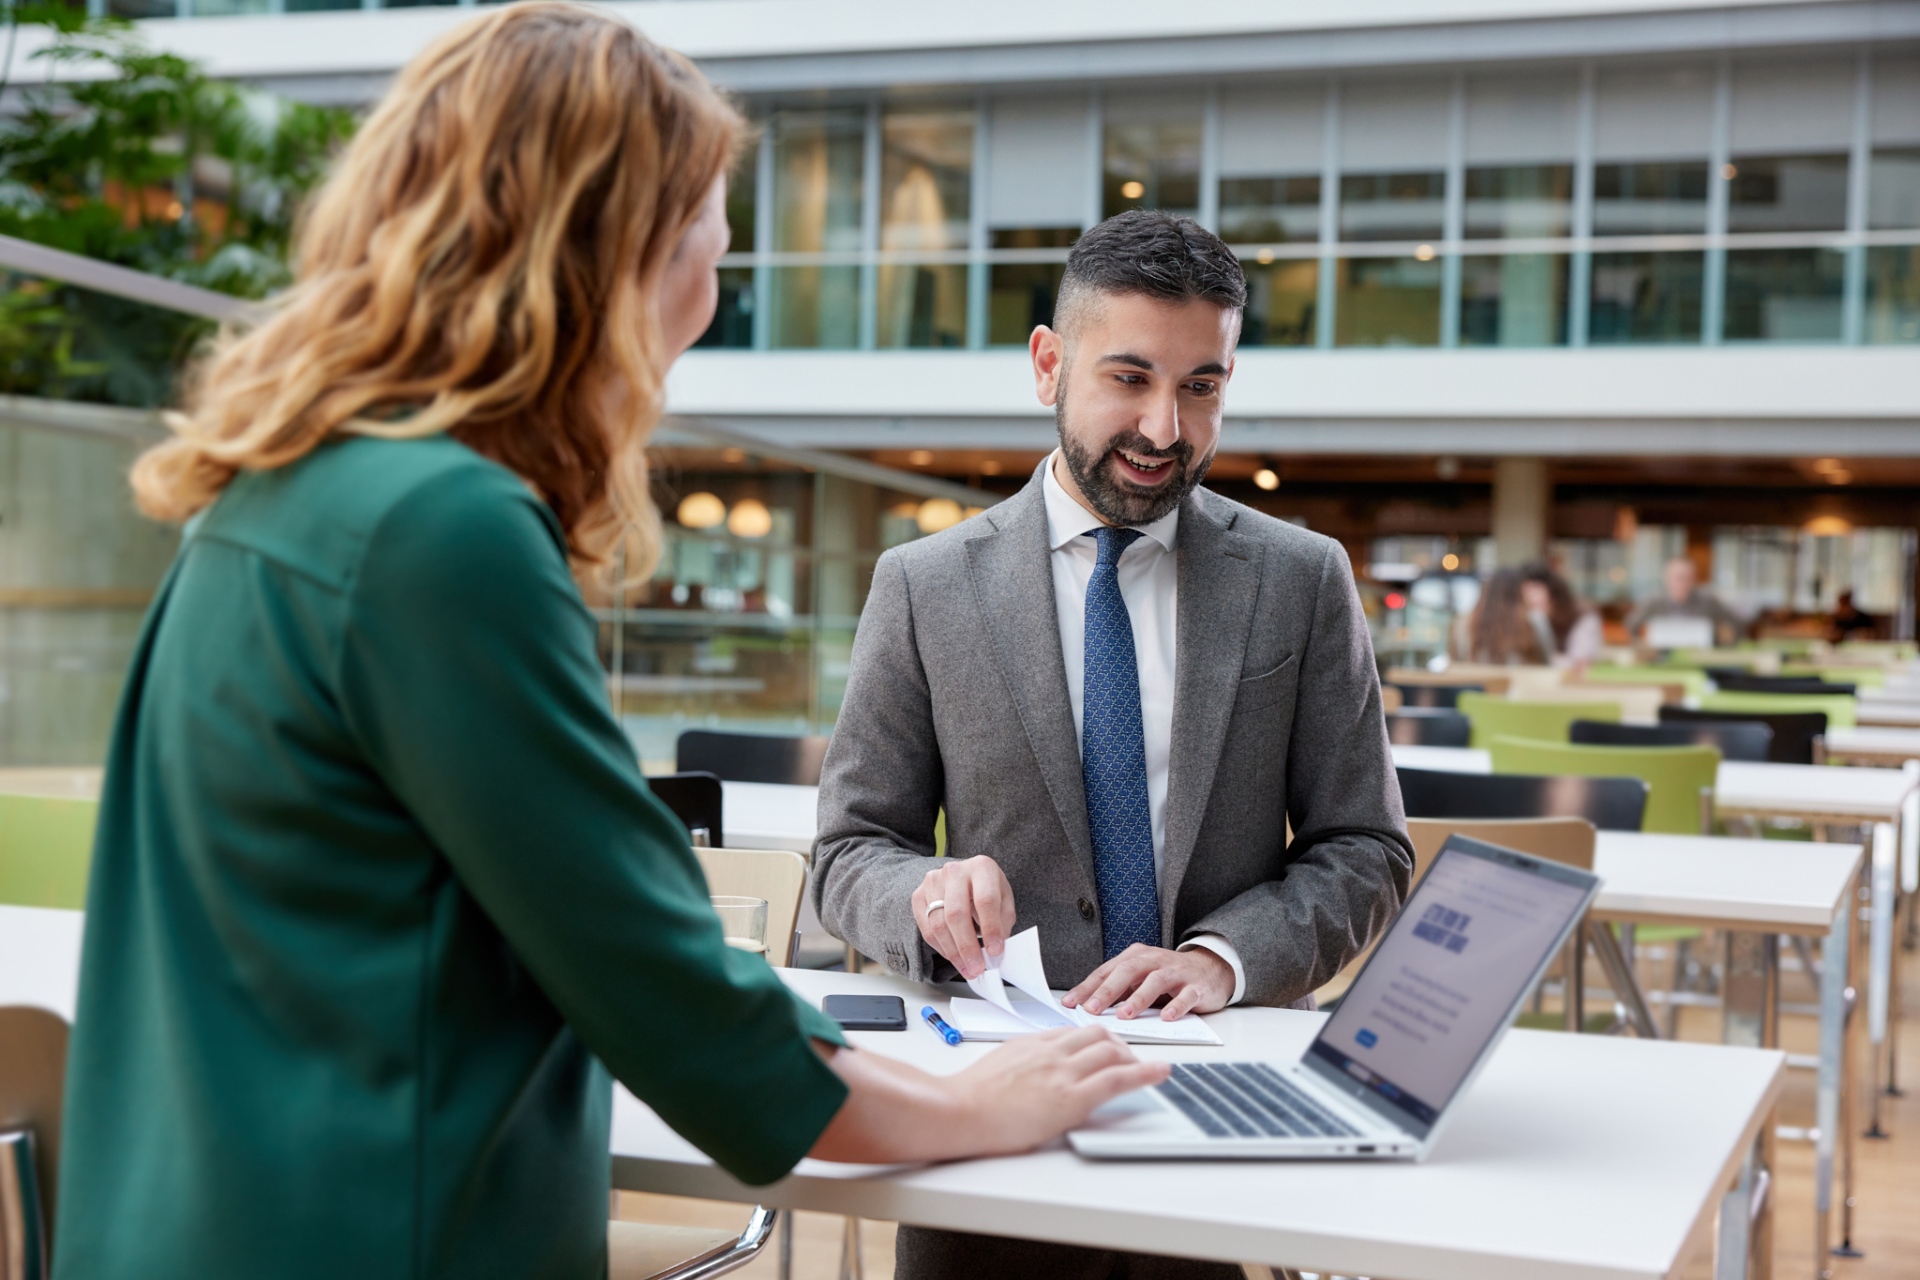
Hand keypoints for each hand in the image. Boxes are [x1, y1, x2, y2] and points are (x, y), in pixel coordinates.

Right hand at [808, 1027, 1169, 1163]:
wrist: (957, 1112)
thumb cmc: (966, 1098)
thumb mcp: (994, 1068)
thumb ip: (1016, 1063)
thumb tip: (1024, 1072)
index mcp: (1030, 1042)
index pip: (1072, 1031)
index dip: (1094, 1038)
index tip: (1104, 1045)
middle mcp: (1051, 1049)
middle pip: (1097, 1034)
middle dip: (1118, 1044)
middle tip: (1128, 1056)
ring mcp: (1063, 1071)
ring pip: (1112, 1050)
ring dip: (1132, 1057)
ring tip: (1145, 1067)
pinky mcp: (1072, 1096)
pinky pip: (1120, 1079)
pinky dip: (1146, 1073)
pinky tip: (1162, 1073)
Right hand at [911, 855, 1016, 980]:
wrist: (964, 878)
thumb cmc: (987, 890)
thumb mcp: (1004, 901)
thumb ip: (1002, 924)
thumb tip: (994, 952)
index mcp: (981, 867)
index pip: (985, 900)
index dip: (990, 928)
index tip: (995, 951)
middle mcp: (954, 871)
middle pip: (956, 914)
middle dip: (967, 946)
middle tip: (977, 968)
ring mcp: (933, 881)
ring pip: (938, 924)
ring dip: (953, 952)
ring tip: (967, 968)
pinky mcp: (918, 895)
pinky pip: (926, 929)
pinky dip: (941, 948)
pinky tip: (954, 957)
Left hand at [1061, 944, 1233, 1020]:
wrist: (1211, 968)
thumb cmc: (1168, 977)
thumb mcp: (1140, 979)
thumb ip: (1119, 991)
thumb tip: (1088, 1009)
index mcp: (1135, 957)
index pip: (1106, 971)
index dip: (1087, 987)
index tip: (1069, 1003)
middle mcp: (1154, 960)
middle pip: (1127, 971)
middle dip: (1107, 990)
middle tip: (1092, 1009)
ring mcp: (1176, 972)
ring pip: (1155, 981)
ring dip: (1138, 998)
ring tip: (1125, 1015)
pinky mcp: (1196, 986)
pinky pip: (1185, 996)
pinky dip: (1176, 1006)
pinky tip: (1166, 1018)